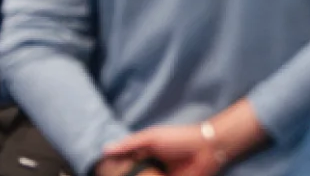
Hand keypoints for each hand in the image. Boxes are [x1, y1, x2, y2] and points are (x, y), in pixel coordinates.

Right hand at [101, 122, 235, 175]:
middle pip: (135, 175)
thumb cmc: (178, 138)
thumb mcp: (151, 138)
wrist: (207, 149)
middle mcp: (152, 169)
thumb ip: (130, 144)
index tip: (102, 172)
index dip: (116, 170)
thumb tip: (105, 150)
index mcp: (146, 155)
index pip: (126, 165)